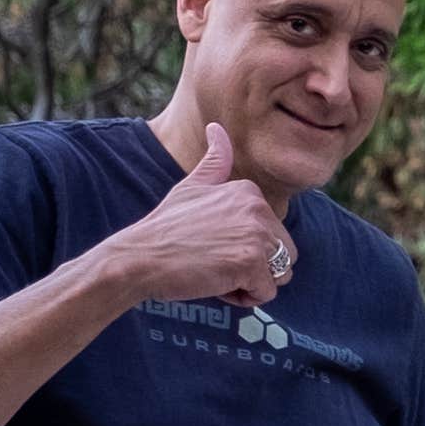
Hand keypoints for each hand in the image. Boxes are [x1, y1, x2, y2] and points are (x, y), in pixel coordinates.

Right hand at [99, 123, 292, 309]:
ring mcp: (256, 234)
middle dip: (255, 269)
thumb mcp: (191, 186)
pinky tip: (217, 285)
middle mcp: (258, 208)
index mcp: (249, 191)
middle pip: (284, 256)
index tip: (213, 244)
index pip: (273, 235)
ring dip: (251, 284)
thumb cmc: (164, 228)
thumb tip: (217, 127)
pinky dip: (244, 298)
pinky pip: (266, 293)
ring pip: (279, 275)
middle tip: (216, 263)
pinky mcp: (251, 262)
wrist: (139, 257)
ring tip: (217, 273)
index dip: (245, 249)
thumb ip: (214, 162)